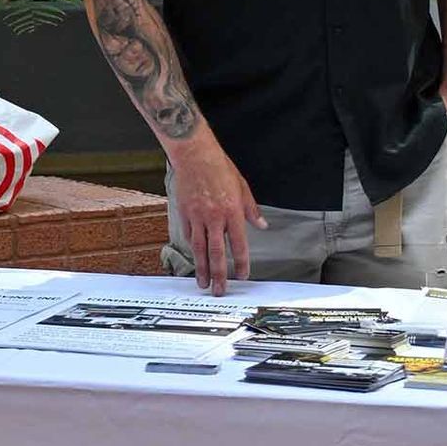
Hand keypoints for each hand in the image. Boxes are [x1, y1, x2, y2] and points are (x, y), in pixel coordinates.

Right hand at [170, 128, 266, 295]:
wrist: (194, 155)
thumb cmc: (219, 168)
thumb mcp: (242, 187)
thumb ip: (251, 209)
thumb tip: (261, 225)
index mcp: (232, 211)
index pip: (239, 244)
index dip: (241, 263)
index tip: (242, 275)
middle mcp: (214, 217)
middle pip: (217, 252)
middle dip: (219, 274)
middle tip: (219, 290)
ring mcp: (197, 216)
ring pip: (200, 249)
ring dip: (202, 268)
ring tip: (203, 283)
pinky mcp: (185, 214)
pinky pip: (189, 236)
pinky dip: (193, 249)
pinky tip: (195, 259)